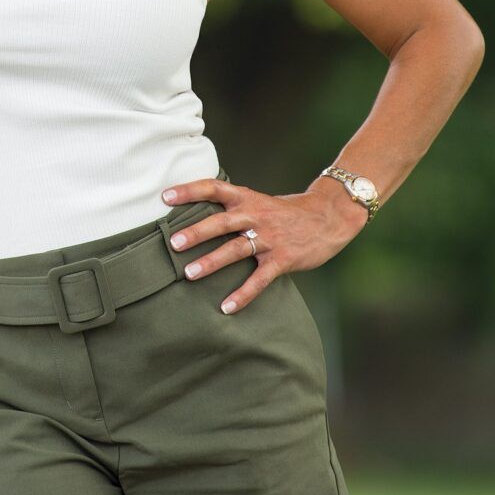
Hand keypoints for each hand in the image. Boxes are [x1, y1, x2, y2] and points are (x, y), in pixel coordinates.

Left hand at [160, 176, 364, 313]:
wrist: (328, 216)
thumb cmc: (285, 211)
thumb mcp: (258, 200)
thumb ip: (232, 207)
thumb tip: (194, 215)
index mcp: (247, 198)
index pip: (214, 188)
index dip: (189, 190)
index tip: (165, 196)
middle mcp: (256, 216)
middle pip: (221, 222)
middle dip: (196, 233)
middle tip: (172, 243)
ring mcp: (270, 238)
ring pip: (236, 250)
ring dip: (212, 262)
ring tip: (189, 274)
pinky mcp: (283, 259)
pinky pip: (260, 279)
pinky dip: (243, 294)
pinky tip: (226, 307)